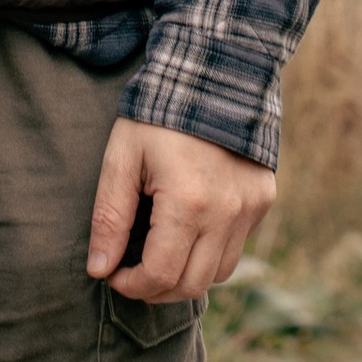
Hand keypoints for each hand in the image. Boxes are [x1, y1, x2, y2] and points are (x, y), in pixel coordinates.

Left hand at [86, 119, 275, 304]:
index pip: (161, 275)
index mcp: (189, 202)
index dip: (131, 285)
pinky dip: (210, 253)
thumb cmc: (157, 115)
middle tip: (131, 273)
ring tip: (159, 256)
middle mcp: (227, 212)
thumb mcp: (122, 158)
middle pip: (192, 285)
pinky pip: (236, 247)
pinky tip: (187, 232)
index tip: (112, 273)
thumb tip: (99, 269)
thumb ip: (109, 217)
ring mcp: (250, 207)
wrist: (210, 72)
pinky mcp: (262, 200)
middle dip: (156, 289)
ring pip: (219, 273)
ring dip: (186, 276)